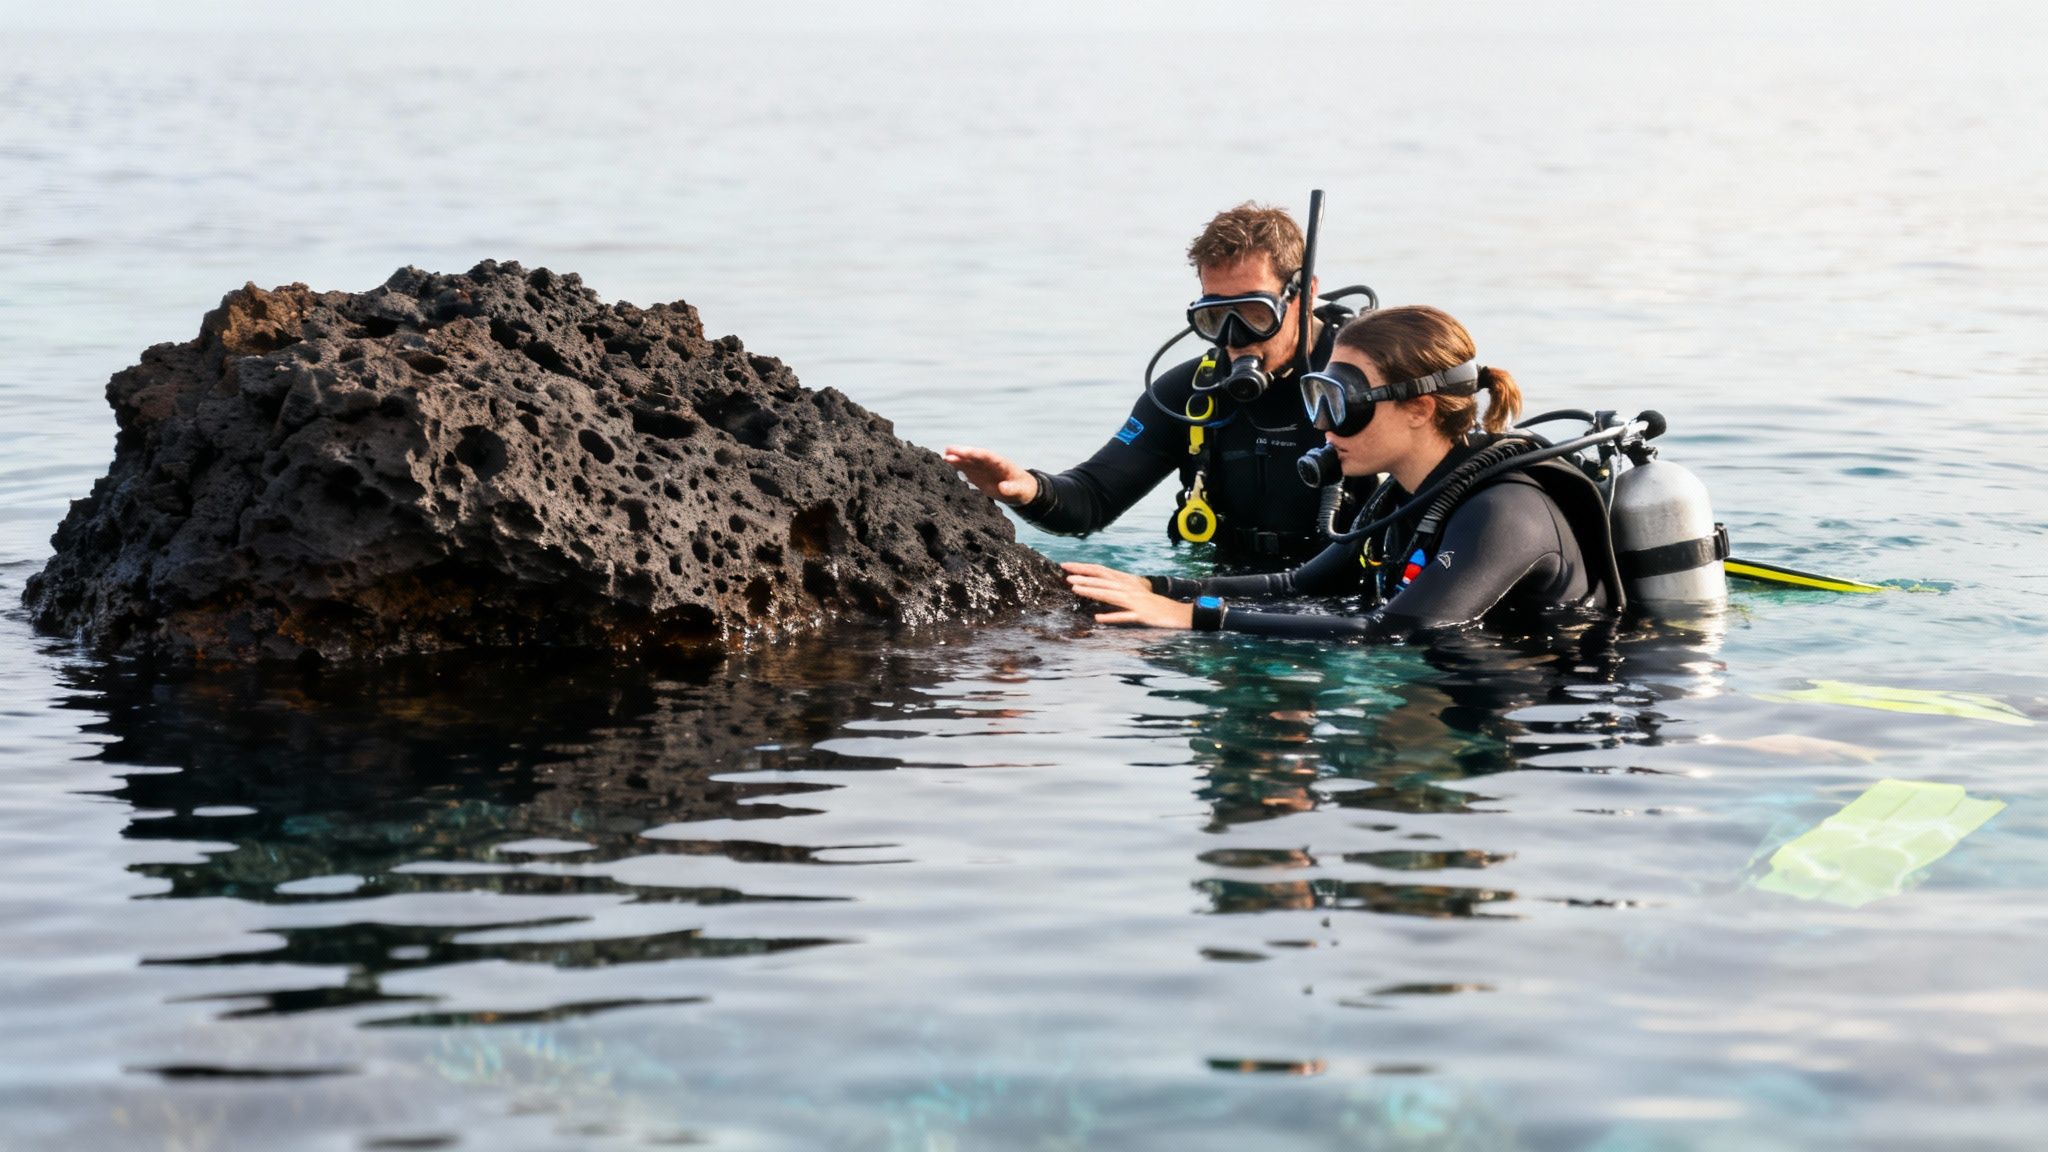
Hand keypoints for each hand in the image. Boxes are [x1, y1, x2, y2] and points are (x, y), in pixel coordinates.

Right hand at [942, 445, 1038, 505]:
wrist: (1021, 490)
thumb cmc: (1022, 489)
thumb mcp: (1020, 490)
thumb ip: (1011, 489)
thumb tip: (1002, 487)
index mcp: (1001, 463)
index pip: (986, 455)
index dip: (975, 453)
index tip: (964, 452)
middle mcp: (990, 463)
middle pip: (974, 456)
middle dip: (962, 453)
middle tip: (948, 450)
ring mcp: (983, 468)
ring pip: (968, 461)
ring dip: (957, 458)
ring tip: (943, 457)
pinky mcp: (978, 475)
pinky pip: (967, 469)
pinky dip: (958, 466)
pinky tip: (947, 464)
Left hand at [1062, 562, 1194, 629]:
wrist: (1177, 613)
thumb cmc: (1153, 604)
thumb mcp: (1134, 592)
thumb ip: (1116, 589)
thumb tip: (1098, 587)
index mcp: (1126, 582)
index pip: (1101, 572)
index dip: (1084, 568)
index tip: (1066, 566)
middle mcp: (1130, 589)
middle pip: (1104, 582)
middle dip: (1084, 579)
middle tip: (1066, 577)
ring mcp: (1135, 602)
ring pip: (1110, 595)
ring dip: (1092, 592)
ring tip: (1075, 590)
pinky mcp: (1141, 615)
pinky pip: (1124, 616)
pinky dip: (1111, 616)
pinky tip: (1098, 618)